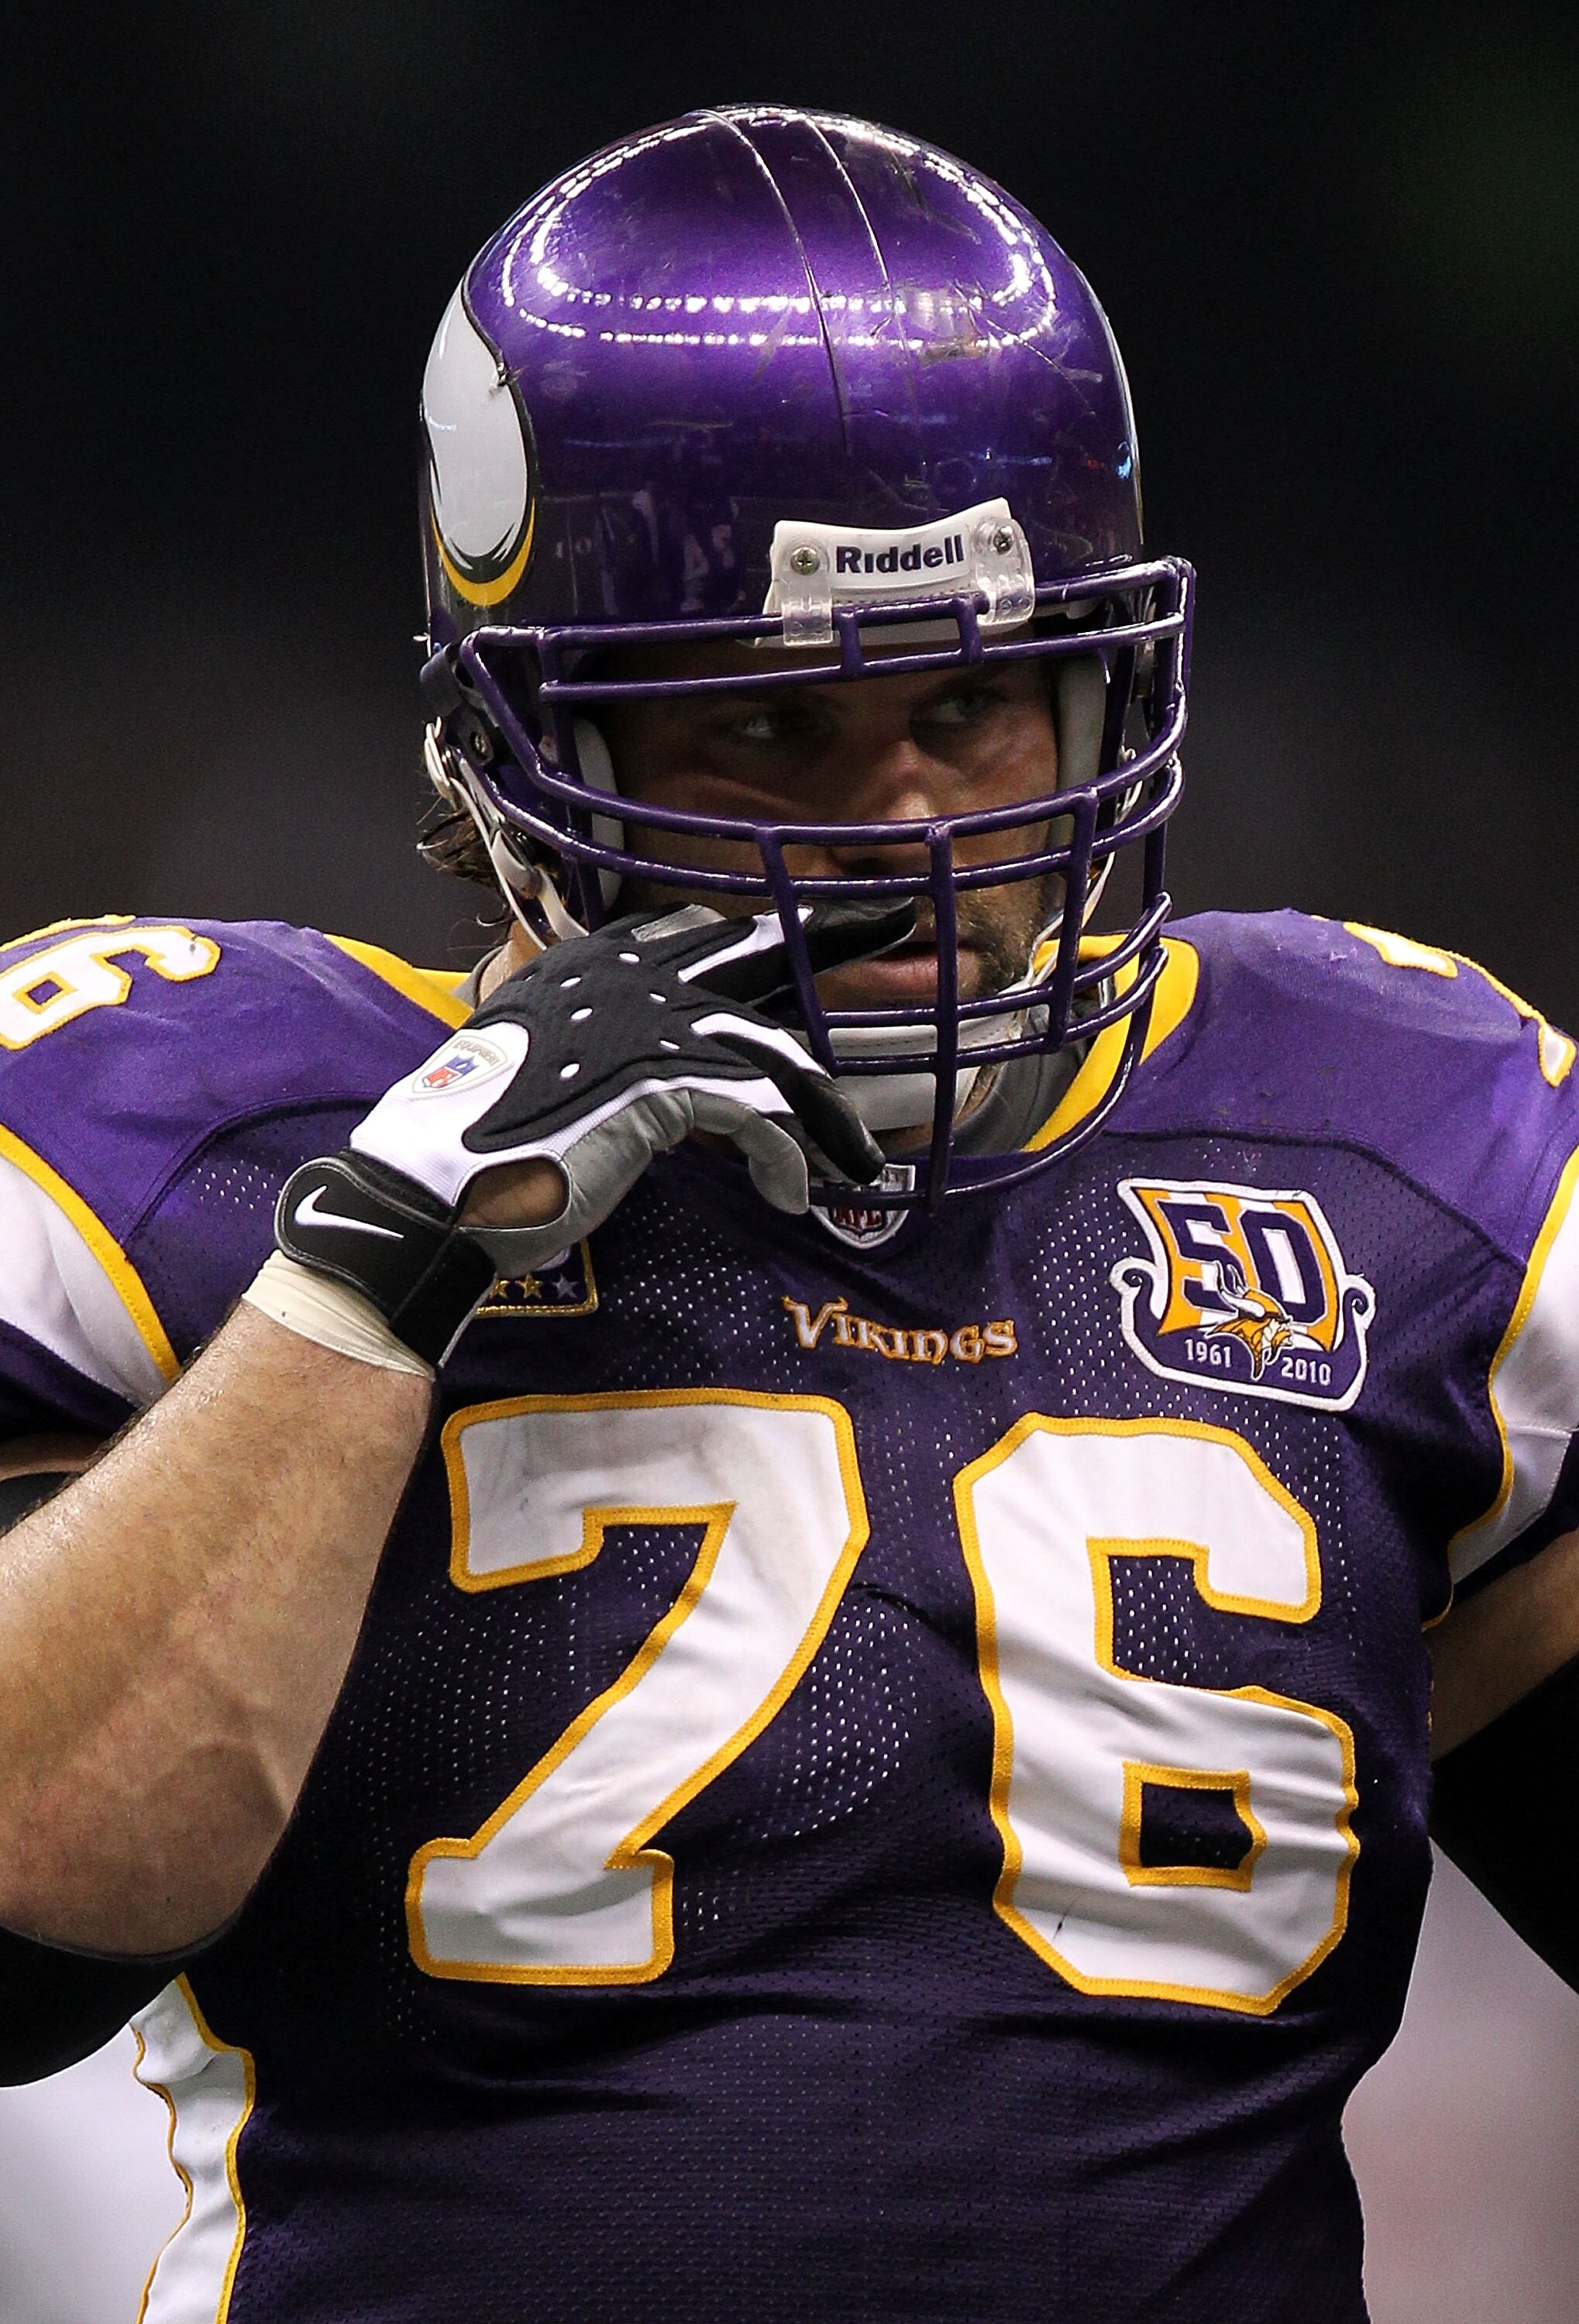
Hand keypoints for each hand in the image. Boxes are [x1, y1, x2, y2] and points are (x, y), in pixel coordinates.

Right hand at [361, 897, 913, 1265]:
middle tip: (893, 919)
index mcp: (590, 964)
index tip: (809, 929)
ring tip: (855, 1156)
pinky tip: (790, 1192)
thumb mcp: (549, 1073)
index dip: (761, 936)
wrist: (433, 1189)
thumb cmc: (481, 1148)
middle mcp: (620, 976)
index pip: (696, 932)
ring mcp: (641, 1024)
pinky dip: (782, 1155)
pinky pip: (756, 1112)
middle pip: (751, 948)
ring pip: (771, 1047)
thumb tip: (667, 1079)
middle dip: (829, 934)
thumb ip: (606, 1051)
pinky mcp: (658, 1084)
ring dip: (824, 1110)